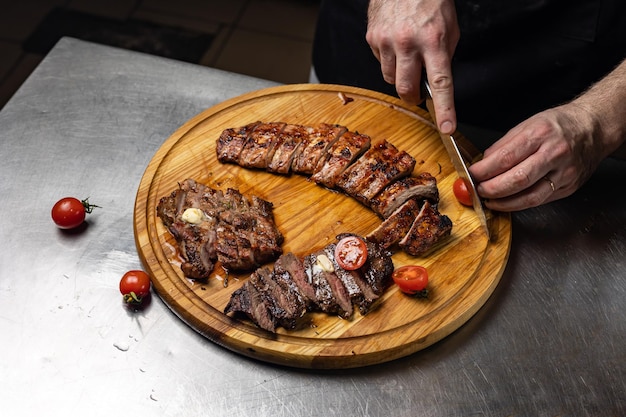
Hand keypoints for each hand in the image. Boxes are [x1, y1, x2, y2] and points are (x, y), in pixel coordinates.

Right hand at [366, 0, 458, 133]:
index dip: (444, 109)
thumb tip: (436, 82)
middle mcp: (408, 43)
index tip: (446, 128)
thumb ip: (444, 56)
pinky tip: (395, 43)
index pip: (441, 82)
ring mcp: (386, 41)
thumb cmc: (431, 1)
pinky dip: (388, 58)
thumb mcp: (449, 28)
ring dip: (400, 76)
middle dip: (413, 97)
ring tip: (407, 58)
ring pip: (390, 78)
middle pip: (406, 88)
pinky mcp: (372, 38)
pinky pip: (380, 61)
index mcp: (434, 40)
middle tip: (418, 94)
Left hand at [469, 58, 625, 211]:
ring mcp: (565, 172)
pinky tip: (508, 202)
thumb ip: (503, 145)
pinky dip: (521, 204)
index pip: (505, 157)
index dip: (484, 171)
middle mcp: (554, 153)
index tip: (470, 176)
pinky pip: (541, 200)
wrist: (592, 128)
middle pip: (517, 179)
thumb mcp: (527, 124)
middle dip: (492, 189)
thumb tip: (483, 164)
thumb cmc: (558, 125)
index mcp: (540, 134)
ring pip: (530, 196)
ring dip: (505, 203)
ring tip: (490, 202)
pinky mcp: (570, 186)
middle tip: (477, 191)